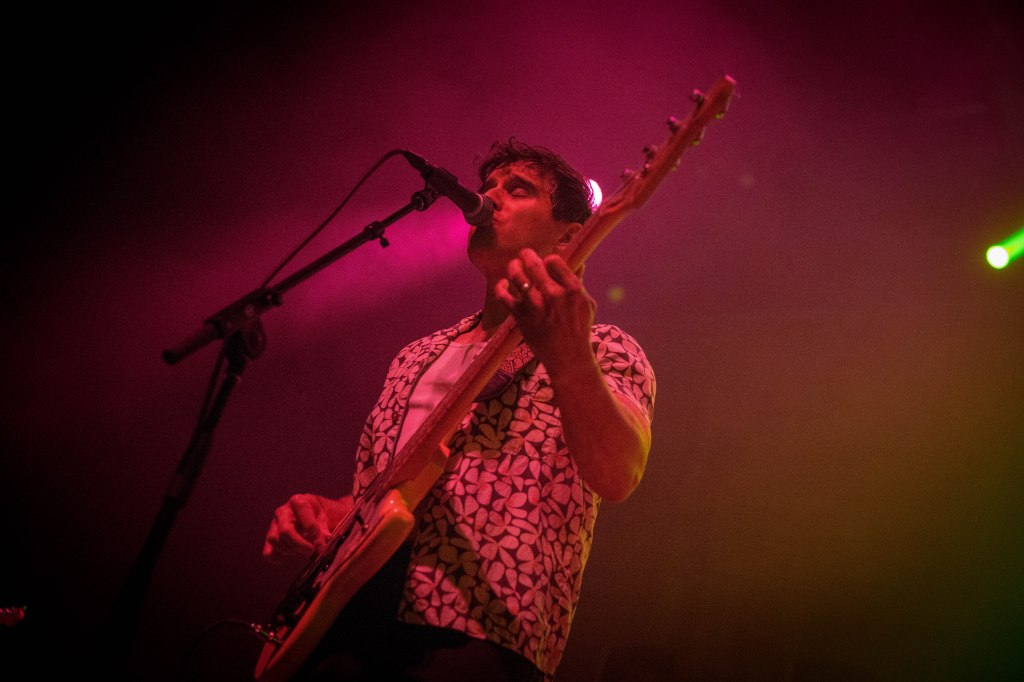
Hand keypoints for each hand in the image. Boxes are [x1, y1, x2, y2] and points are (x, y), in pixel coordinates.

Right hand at [262, 493, 351, 562]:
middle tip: (311, 552)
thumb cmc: (320, 514)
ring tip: (303, 551)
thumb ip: (325, 528)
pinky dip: (275, 557)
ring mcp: (274, 524)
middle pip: (285, 531)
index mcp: (298, 501)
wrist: (313, 514)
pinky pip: (268, 551)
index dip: (314, 535)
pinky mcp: (271, 536)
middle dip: (299, 544)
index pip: (304, 519)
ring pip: (275, 540)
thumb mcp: (325, 517)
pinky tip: (284, 559)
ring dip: (290, 550)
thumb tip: (325, 539)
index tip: (321, 546)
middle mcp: (283, 511)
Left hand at [495, 248, 595, 377]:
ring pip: (516, 276)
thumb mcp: (586, 304)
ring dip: (513, 267)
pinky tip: (503, 284)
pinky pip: (503, 295)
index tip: (547, 261)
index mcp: (572, 290)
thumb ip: (578, 282)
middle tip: (525, 255)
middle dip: (527, 255)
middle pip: (534, 263)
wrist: (568, 358)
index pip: (554, 260)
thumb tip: (577, 262)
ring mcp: (535, 305)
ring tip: (514, 266)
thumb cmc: (579, 329)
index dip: (549, 258)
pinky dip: (500, 287)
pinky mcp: (520, 316)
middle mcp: (553, 295)